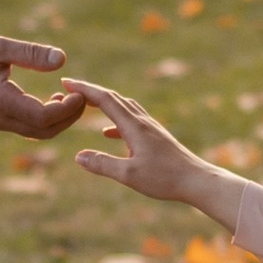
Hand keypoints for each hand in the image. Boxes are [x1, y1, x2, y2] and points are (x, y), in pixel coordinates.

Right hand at [0, 32, 86, 138]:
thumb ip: (30, 53)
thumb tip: (62, 59)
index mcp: (0, 100)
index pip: (43, 117)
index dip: (67, 109)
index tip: (78, 91)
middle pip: (44, 131)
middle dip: (68, 118)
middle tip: (82, 98)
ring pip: (36, 133)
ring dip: (58, 121)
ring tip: (68, 99)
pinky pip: (27, 129)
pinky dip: (44, 121)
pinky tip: (51, 102)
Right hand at [69, 77, 240, 223]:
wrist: (197, 180)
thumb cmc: (165, 179)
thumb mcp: (129, 175)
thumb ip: (103, 164)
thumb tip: (78, 156)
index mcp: (134, 126)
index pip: (105, 100)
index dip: (84, 89)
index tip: (65, 82)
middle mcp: (142, 121)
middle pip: (113, 98)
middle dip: (90, 91)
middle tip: (70, 88)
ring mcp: (150, 128)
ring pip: (123, 106)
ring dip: (104, 102)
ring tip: (86, 104)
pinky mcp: (155, 137)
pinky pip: (131, 120)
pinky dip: (115, 121)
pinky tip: (107, 133)